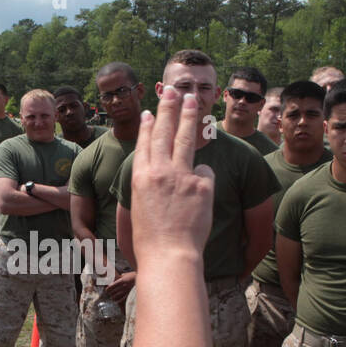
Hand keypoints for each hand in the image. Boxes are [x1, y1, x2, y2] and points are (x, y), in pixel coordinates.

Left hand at [103, 270, 135, 302]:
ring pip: (118, 295)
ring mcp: (127, 290)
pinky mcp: (130, 293)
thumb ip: (122, 276)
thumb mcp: (127, 274)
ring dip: (114, 297)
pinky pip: (123, 298)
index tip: (106, 289)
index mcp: (123, 280)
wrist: (142, 279)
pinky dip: (119, 300)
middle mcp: (124, 285)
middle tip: (107, 293)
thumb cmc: (133, 276)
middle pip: (115, 290)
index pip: (114, 285)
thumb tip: (117, 276)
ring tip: (111, 297)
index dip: (109, 288)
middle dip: (110, 292)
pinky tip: (116, 301)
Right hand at [130, 89, 212, 261]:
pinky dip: (204, 180)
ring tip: (193, 99)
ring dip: (189, 116)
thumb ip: (151, 187)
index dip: (149, 126)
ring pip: (186, 138)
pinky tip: (199, 197)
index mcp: (140, 177)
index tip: (152, 113)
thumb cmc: (152, 241)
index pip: (146, 143)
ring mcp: (181, 175)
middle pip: (165, 132)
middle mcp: (159, 171)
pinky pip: (205, 173)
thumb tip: (163, 174)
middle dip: (169, 108)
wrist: (169, 255)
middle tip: (172, 91)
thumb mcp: (140, 209)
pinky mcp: (202, 184)